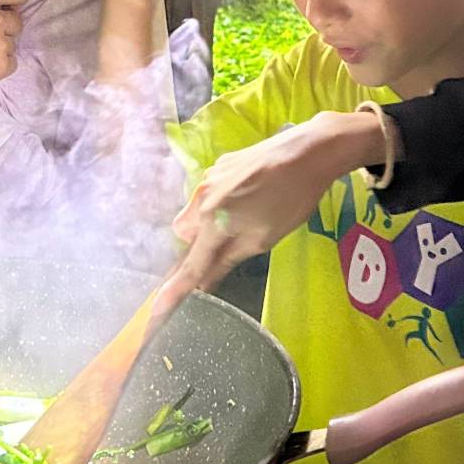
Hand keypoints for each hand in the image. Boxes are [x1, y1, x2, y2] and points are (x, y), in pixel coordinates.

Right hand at [168, 109, 384, 292]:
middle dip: (196, 246)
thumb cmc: (290, 201)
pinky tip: (249, 197)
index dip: (173, 291)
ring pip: (194, 212)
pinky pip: (208, 193)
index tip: (155, 312)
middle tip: (227, 246)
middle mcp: (201, 199)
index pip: (189, 267)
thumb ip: (226, 261)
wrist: (308, 151)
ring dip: (207, 224)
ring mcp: (209, 178)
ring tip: (244, 218)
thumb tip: (202, 285)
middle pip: (184, 235)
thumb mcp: (262, 239)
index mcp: (212, 222)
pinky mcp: (220, 164)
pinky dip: (219, 203)